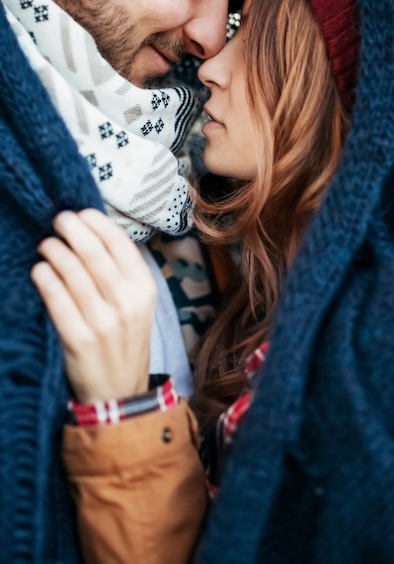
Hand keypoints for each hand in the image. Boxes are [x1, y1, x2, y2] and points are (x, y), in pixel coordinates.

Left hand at [31, 209, 156, 402]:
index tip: (82, 213)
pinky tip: (39, 270)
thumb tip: (94, 234)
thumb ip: (122, 274)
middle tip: (59, 219)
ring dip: (54, 251)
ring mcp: (103, 322)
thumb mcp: (138, 306)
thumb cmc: (125, 341)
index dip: (98, 223)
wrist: (120, 391)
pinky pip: (57, 300)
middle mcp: (127, 303)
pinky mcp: (79, 339)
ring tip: (46, 244)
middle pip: (94, 254)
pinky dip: (45, 279)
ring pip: (73, 273)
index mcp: (145, 290)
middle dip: (73, 230)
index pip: (120, 245)